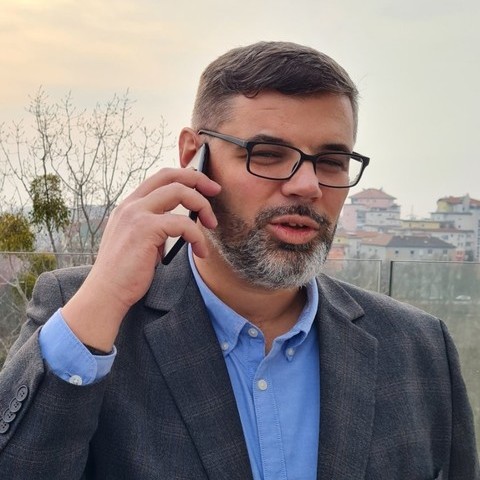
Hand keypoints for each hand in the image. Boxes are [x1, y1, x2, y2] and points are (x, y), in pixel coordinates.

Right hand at [62, 167, 220, 350]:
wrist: (106, 293)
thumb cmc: (125, 273)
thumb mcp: (139, 241)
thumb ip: (155, 226)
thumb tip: (180, 222)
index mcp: (129, 206)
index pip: (160, 177)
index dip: (185, 176)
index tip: (204, 186)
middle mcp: (131, 205)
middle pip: (170, 176)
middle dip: (198, 178)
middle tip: (215, 190)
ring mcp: (136, 214)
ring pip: (179, 192)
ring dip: (203, 206)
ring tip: (212, 225)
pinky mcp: (145, 229)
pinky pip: (183, 223)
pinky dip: (198, 237)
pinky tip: (201, 251)